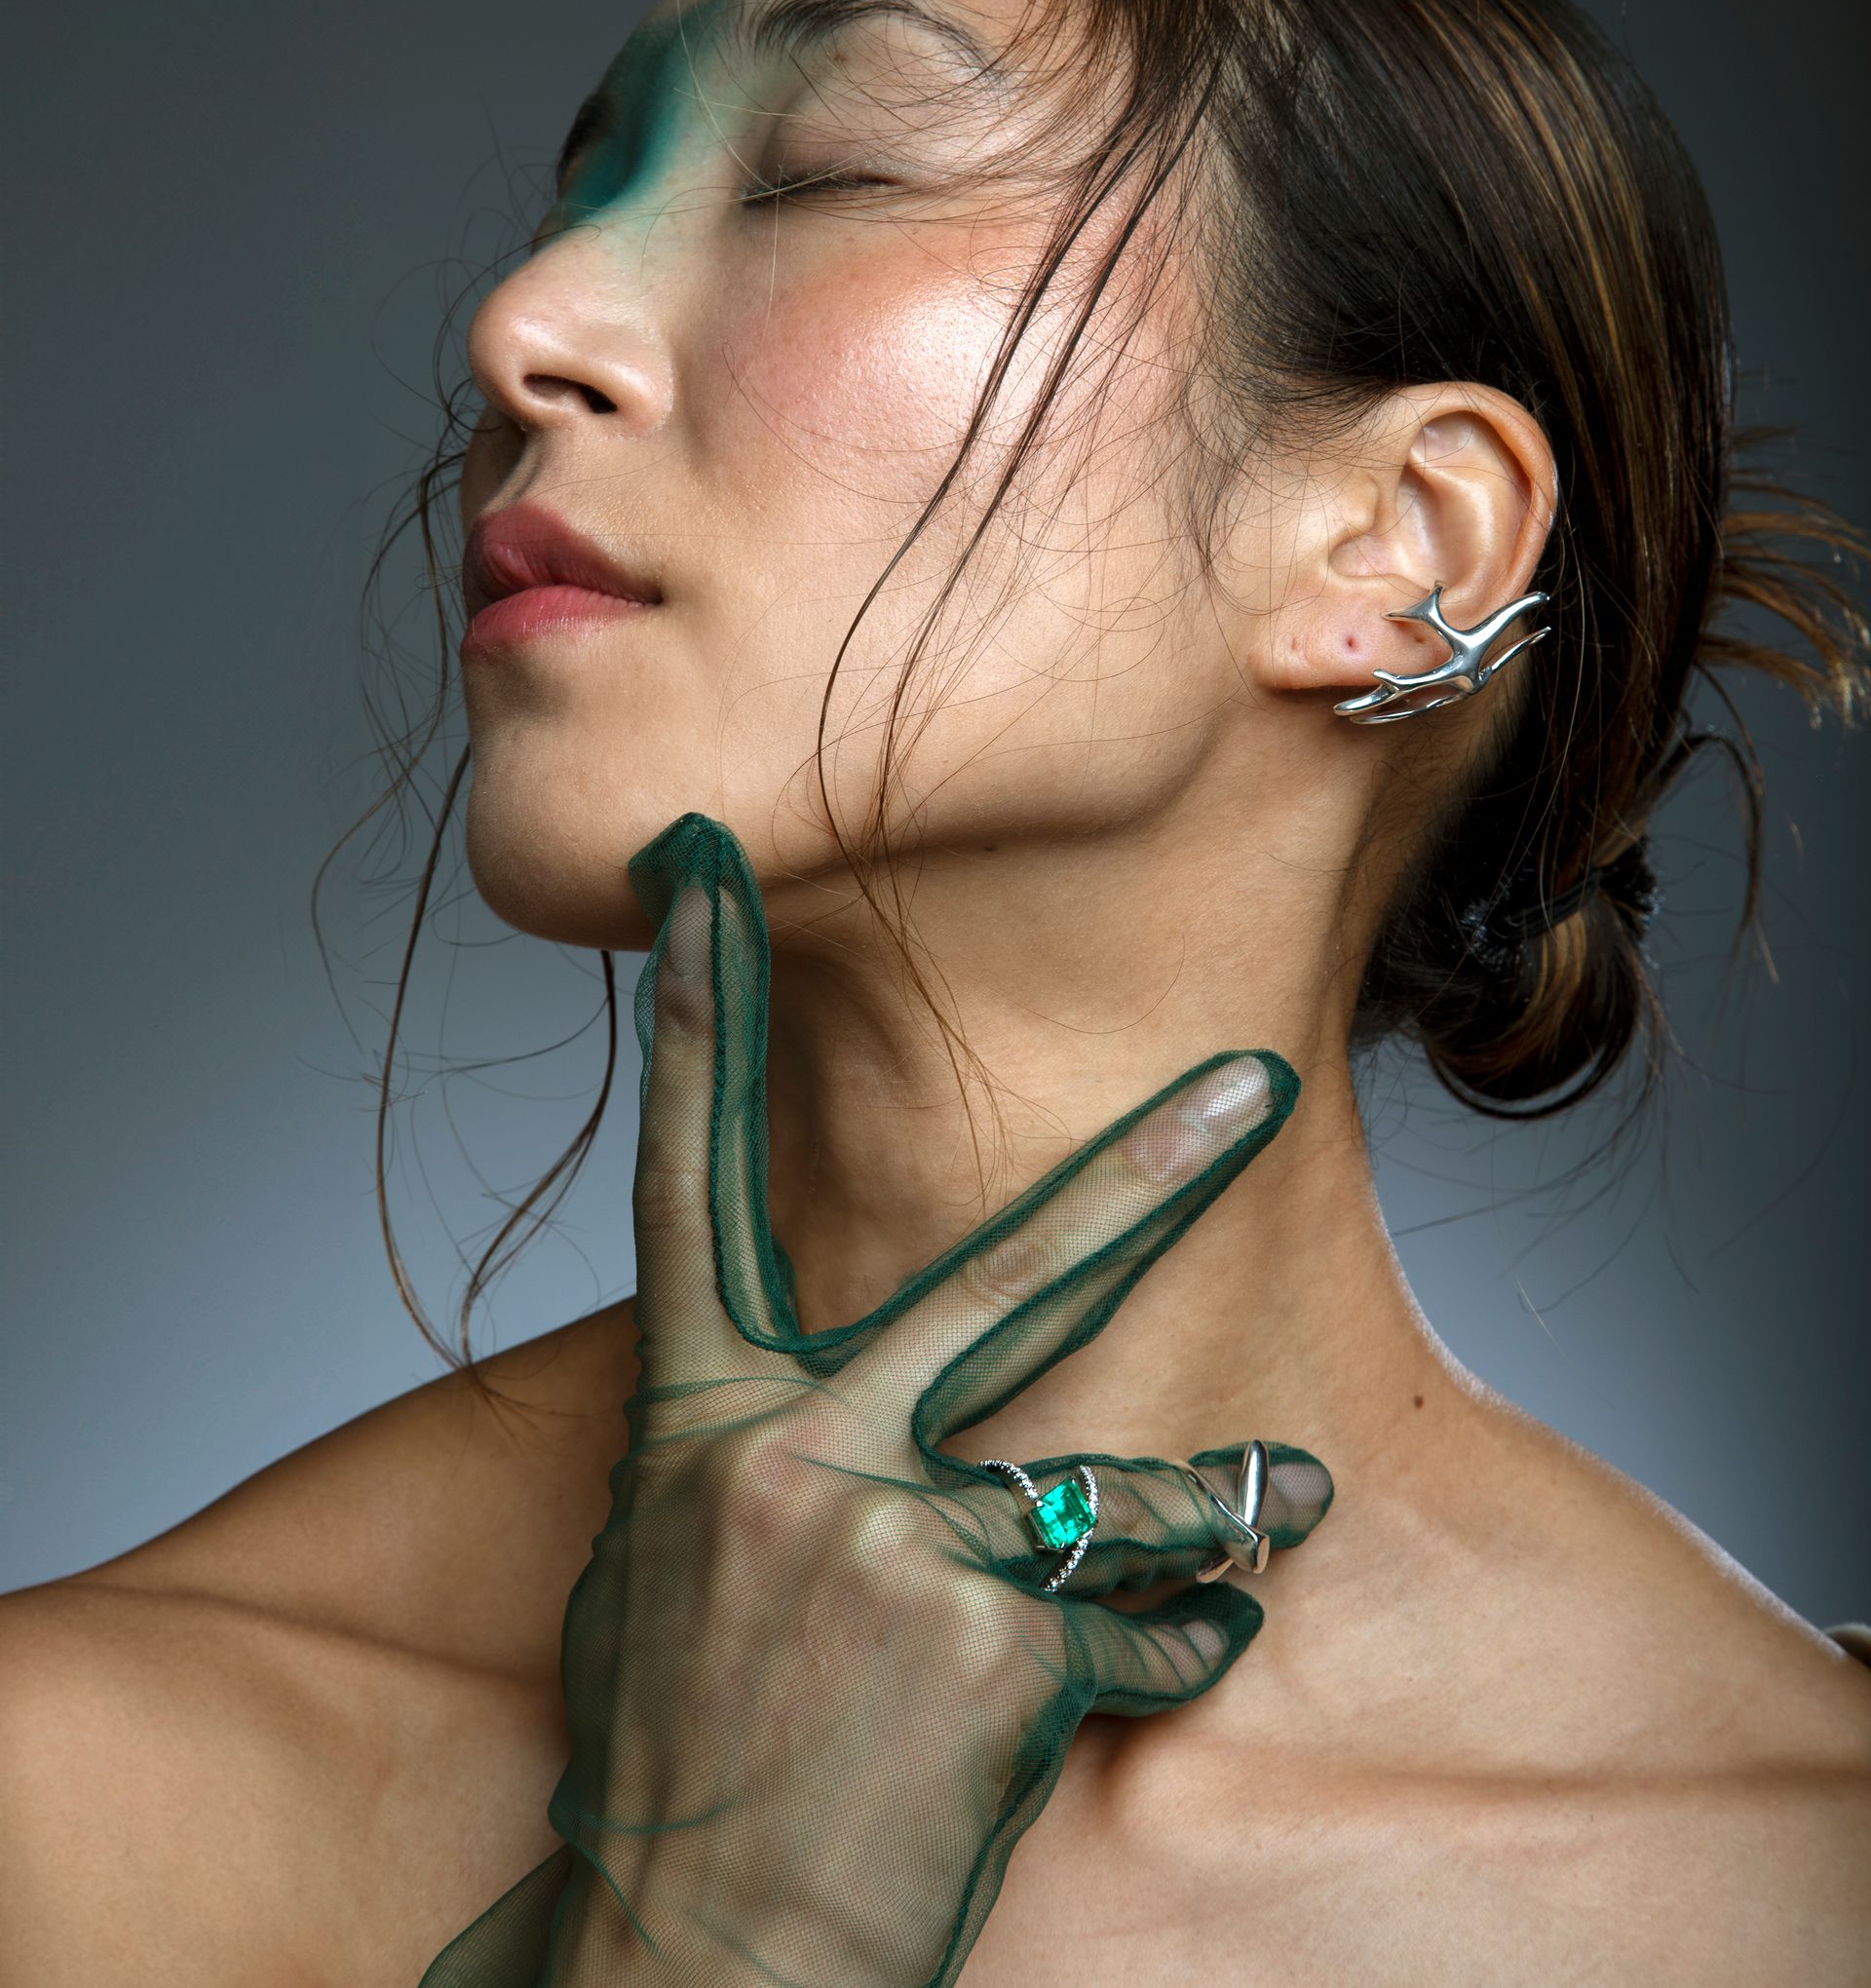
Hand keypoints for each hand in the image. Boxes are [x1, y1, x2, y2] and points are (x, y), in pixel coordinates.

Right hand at [421, 813, 1332, 1987]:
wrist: (685, 1957)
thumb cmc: (675, 1751)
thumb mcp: (672, 1565)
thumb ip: (757, 1449)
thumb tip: (833, 1391)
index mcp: (699, 1417)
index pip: (688, 1173)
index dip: (698, 1008)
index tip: (702, 865)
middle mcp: (799, 1455)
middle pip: (1001, 1275)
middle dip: (1147, 1176)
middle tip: (1258, 1089)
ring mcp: (900, 1552)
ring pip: (1122, 1481)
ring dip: (1226, 1492)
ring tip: (1288, 1489)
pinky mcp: (996, 1660)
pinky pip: (1141, 1625)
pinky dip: (1169, 1645)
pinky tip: (1177, 1661)